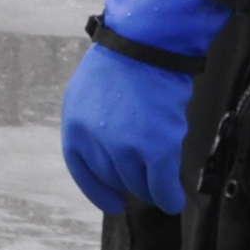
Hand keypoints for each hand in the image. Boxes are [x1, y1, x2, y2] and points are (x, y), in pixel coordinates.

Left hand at [62, 0, 225, 215]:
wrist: (147, 46)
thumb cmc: (122, 65)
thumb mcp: (88, 96)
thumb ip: (94, 126)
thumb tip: (109, 155)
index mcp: (74, 127)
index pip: (82, 170)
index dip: (98, 191)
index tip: (113, 203)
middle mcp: (95, 140)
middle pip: (114, 177)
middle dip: (129, 184)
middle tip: (144, 186)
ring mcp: (125, 146)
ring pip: (138, 183)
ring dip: (150, 190)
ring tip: (161, 189)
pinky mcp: (155, 147)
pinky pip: (162, 183)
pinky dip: (169, 195)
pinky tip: (175, 200)